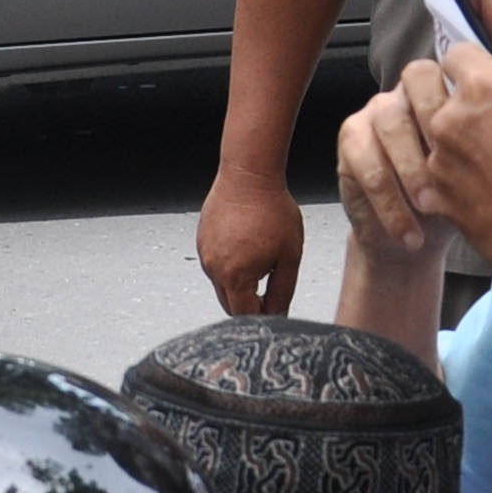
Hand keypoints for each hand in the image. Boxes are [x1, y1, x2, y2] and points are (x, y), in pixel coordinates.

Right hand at [197, 165, 309, 315]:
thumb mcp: (289, 255)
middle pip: (229, 304)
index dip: (263, 318)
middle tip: (271, 291)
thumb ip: (283, 291)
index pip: (245, 315)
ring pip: (222, 285)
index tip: (276, 311)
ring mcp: (205, 254)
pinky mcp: (202, 241)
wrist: (249, 174)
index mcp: (235, 276)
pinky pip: (215, 264)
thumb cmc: (272, 209)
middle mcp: (214, 268)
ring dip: (239, 285)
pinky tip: (247, 247)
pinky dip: (230, 266)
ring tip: (260, 260)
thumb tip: (279, 313)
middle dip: (249, 305)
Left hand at [352, 37, 491, 282]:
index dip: (472, 67)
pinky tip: (481, 189)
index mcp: (484, 85)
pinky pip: (433, 173)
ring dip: (450, 140)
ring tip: (488, 161)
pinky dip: (449, 177)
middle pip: (433, 92)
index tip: (487, 84)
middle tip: (487, 125)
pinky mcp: (434, 193)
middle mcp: (450, 116)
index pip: (455, 55)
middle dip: (452, 101)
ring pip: (432, 134)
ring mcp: (437, 157)